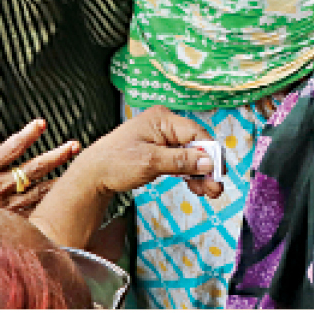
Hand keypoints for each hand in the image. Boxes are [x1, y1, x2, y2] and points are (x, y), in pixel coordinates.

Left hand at [63, 107, 225, 200]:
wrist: (94, 174)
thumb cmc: (116, 162)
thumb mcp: (150, 162)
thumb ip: (180, 161)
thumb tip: (208, 162)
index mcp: (162, 119)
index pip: (196, 134)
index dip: (210, 153)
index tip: (219, 173)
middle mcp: (164, 125)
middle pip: (196, 145)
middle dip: (207, 167)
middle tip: (216, 189)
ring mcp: (162, 138)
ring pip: (190, 155)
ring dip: (200, 174)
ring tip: (209, 193)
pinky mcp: (160, 150)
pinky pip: (181, 161)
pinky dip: (189, 174)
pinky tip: (197, 188)